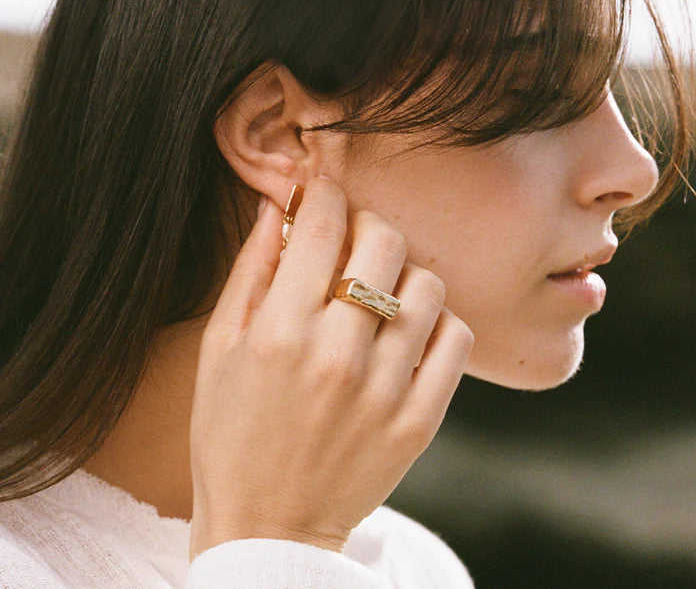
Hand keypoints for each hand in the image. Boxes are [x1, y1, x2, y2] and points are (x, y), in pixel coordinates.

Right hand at [189, 177, 472, 559]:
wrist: (268, 526)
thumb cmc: (231, 433)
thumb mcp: (219, 349)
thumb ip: (251, 271)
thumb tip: (279, 208)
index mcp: (280, 332)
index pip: (323, 227)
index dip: (326, 193)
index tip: (325, 191)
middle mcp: (336, 355)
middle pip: (384, 243)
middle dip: (369, 224)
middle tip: (355, 240)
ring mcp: (385, 390)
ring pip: (427, 286)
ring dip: (405, 274)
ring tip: (382, 292)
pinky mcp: (419, 420)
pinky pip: (455, 339)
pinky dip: (438, 322)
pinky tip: (409, 332)